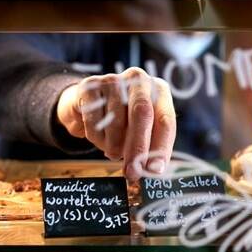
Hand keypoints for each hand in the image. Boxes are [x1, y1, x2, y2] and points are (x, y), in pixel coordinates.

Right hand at [56, 67, 176, 180]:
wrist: (85, 104)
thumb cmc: (121, 121)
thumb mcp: (142, 130)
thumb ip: (150, 147)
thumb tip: (154, 170)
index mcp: (159, 90)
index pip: (165, 119)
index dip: (161, 146)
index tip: (155, 170)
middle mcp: (138, 79)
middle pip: (142, 114)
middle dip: (137, 148)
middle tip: (132, 172)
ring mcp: (113, 80)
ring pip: (115, 121)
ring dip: (113, 146)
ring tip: (112, 151)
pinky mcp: (90, 86)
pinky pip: (93, 121)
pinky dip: (95, 137)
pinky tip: (97, 136)